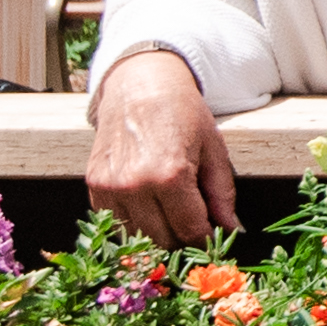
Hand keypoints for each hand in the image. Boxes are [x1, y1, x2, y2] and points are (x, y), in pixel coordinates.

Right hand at [84, 47, 236, 243]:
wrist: (140, 85)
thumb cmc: (182, 113)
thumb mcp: (213, 150)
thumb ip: (222, 194)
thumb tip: (232, 230)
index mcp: (170, 176)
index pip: (190, 232)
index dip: (206, 239)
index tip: (212, 236)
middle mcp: (135, 186)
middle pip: (163, 240)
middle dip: (182, 238)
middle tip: (193, 222)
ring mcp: (110, 188)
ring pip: (137, 237)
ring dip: (156, 233)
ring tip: (170, 212)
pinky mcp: (94, 186)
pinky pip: (115, 223)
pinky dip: (133, 223)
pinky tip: (147, 204)